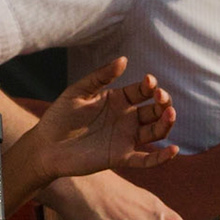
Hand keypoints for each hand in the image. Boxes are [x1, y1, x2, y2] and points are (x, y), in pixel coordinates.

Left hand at [30, 57, 179, 180]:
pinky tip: (173, 151)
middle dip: (162, 102)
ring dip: (166, 123)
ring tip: (169, 114)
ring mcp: (125, 138)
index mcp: (118, 100)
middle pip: (154, 110)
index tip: (149, 82)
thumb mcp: (78, 91)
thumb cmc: (60, 116)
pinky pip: (145, 159)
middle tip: (160, 96)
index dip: (149, 86)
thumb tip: (124, 60)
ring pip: (155, 131)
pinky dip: (161, 158)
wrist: (45, 146)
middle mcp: (126, 118)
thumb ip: (101, 76)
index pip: (142, 91)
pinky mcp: (120, 157)